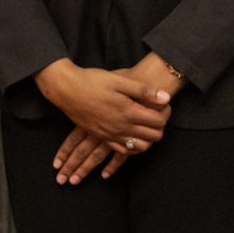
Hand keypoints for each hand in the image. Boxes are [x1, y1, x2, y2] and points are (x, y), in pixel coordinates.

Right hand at [34, 59, 169, 180]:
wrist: (67, 90)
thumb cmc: (92, 81)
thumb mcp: (118, 81)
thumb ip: (143, 90)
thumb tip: (165, 97)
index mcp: (128, 112)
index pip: (158, 121)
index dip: (166, 113)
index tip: (165, 104)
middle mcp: (121, 127)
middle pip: (153, 136)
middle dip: (161, 126)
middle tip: (160, 114)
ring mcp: (111, 134)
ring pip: (140, 147)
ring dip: (148, 138)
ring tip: (148, 125)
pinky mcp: (102, 137)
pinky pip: (123, 151)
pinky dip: (133, 147)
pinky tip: (134, 138)